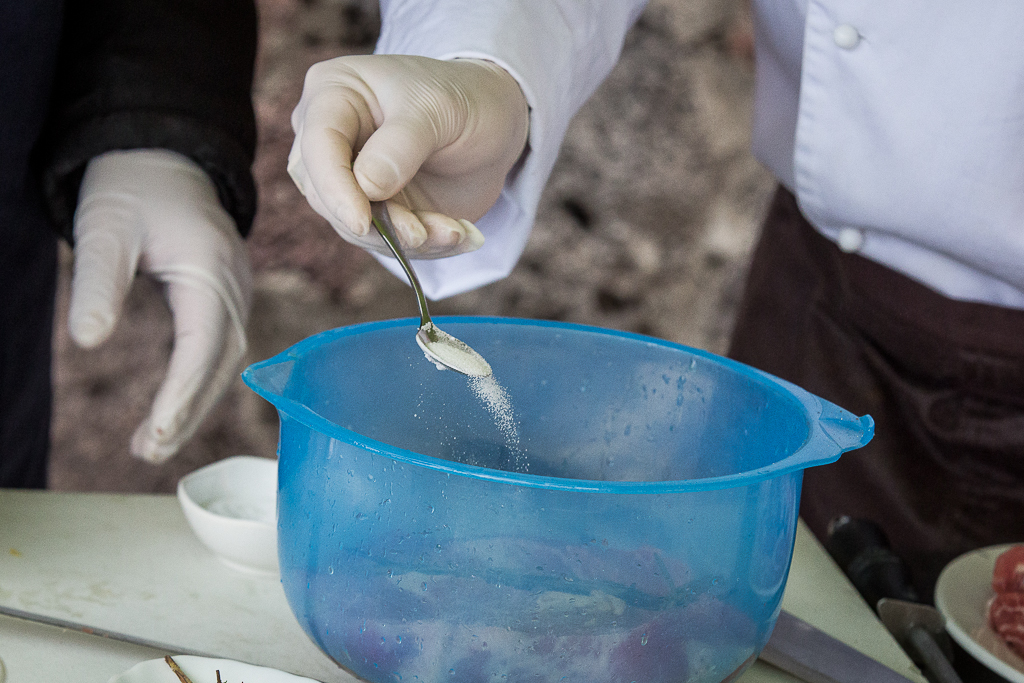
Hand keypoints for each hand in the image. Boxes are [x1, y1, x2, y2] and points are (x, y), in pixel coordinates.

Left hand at [69, 149, 251, 462]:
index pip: (204, 346)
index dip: (183, 394)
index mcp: (212, 270)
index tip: (157, 434)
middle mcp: (234, 286)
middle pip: (222, 364)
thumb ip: (97, 284)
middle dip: (189, 411)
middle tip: (149, 452)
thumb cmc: (131, 190)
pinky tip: (173, 405)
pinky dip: (199, 382)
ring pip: (225, 362)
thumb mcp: (104, 230)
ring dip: (195, 403)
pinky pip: (221, 348)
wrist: (163, 159)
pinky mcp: (226, 296)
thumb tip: (87, 341)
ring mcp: (236, 292)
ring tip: (152, 442)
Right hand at [288, 55, 528, 258]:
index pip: (318, 146)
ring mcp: (349, 176)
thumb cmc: (464, 98)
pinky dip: (423, 244)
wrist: (496, 124)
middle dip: (374, 224)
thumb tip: (366, 187)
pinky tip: (459, 233)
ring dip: (405, 239)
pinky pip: (385, 239)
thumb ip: (401, 145)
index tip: (361, 221)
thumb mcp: (438, 109)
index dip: (335, 188)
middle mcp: (331, 136)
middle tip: (424, 233)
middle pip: (324, 194)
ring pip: (354, 226)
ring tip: (455, 232)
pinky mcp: (374, 209)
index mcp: (334, 91)